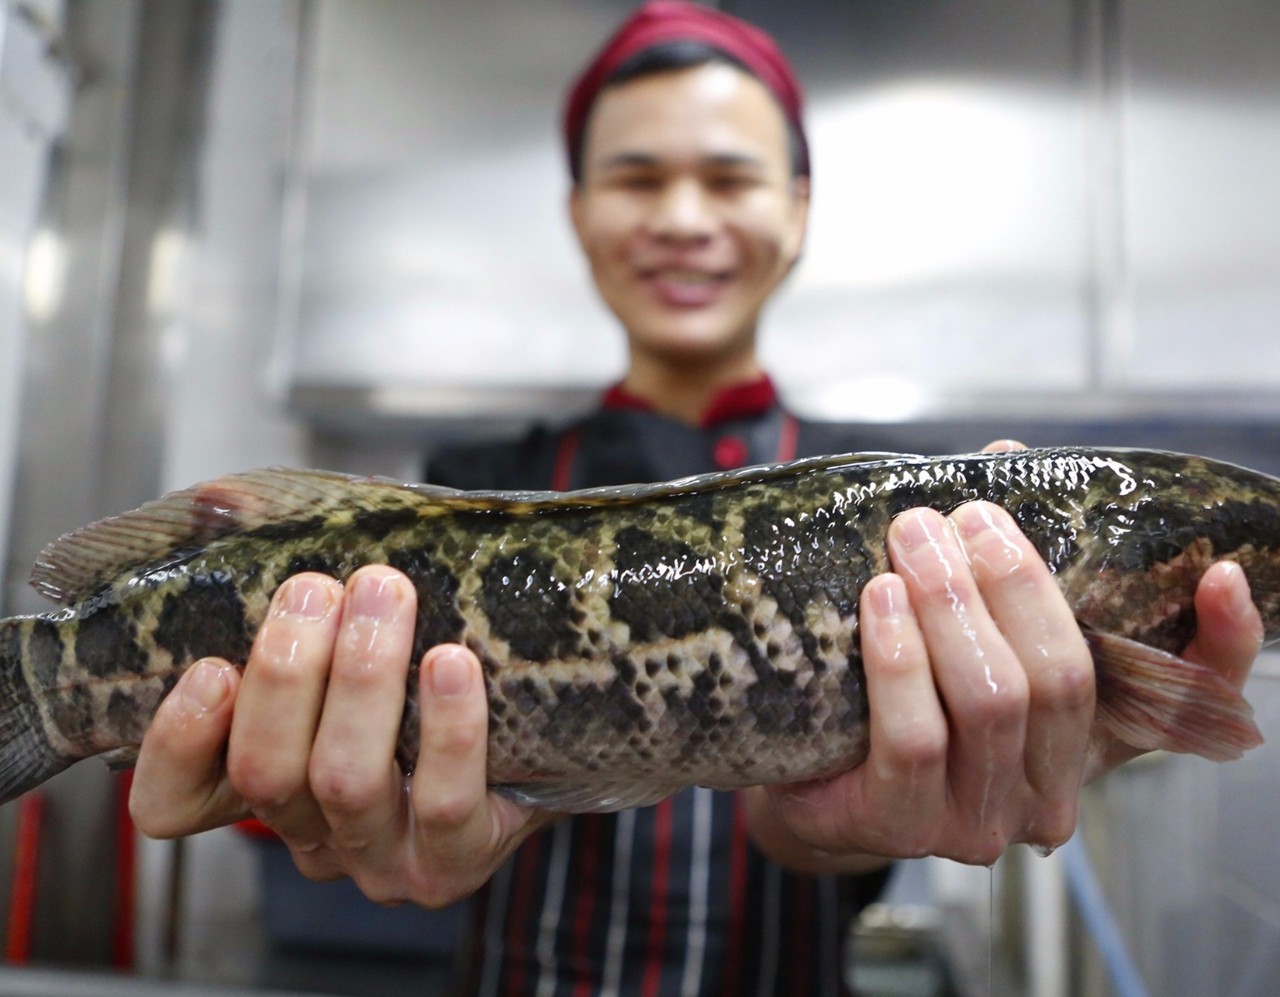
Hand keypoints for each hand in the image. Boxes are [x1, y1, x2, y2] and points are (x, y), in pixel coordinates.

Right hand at [130, 567, 552, 906]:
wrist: (547, 725)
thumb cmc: (428, 668)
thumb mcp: (350, 628)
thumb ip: (285, 580)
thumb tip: (222, 501)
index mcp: (269, 786)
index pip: (172, 805)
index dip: (177, 745)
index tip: (210, 666)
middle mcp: (313, 833)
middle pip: (265, 774)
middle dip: (287, 672)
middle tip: (316, 588)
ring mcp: (382, 857)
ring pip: (345, 782)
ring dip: (361, 679)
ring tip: (385, 594)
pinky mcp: (456, 862)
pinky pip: (442, 800)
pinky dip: (445, 726)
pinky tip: (452, 662)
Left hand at [749, 447, 1263, 868]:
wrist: (808, 773)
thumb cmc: (896, 687)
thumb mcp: (962, 626)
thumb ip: (997, 558)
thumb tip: (1006, 458)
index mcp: (1085, 740)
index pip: (1187, 705)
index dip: (1220, 642)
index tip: (1217, 573)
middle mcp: (1050, 791)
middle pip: (1061, 678)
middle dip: (1012, 582)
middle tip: (962, 516)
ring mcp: (981, 821)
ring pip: (991, 702)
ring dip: (949, 604)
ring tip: (912, 536)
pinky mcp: (903, 828)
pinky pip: (915, 738)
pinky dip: (899, 660)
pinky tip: (880, 599)